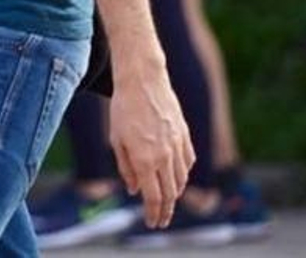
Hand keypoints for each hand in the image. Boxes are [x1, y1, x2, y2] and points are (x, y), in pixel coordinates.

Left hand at [109, 63, 194, 228]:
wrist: (143, 80)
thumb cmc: (124, 109)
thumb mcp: (116, 140)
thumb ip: (127, 168)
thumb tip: (135, 191)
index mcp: (145, 159)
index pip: (153, 197)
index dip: (154, 214)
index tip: (152, 224)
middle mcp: (165, 155)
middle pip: (170, 193)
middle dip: (165, 211)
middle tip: (161, 221)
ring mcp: (177, 145)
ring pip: (181, 179)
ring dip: (175, 194)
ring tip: (167, 201)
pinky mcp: (185, 134)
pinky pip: (188, 162)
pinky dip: (184, 174)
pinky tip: (177, 178)